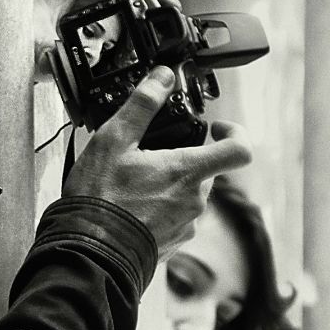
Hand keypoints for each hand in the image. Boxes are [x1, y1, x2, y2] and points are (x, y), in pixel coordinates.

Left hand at [33, 0, 180, 81]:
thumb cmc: (7, 27)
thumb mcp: (31, 42)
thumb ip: (51, 53)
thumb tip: (68, 64)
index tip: (171, 5)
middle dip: (152, 3)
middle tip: (172, 22)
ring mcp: (80, 0)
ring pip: (121, 1)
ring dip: (140, 14)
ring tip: (158, 32)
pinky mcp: (77, 13)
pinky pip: (109, 13)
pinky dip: (123, 24)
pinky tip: (130, 41)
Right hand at [62, 66, 251, 259]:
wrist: (90, 252)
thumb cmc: (100, 198)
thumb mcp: (114, 139)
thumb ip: (143, 104)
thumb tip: (163, 78)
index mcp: (187, 172)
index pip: (239, 150)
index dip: (235, 131)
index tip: (215, 127)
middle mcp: (195, 201)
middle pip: (206, 169)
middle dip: (183, 157)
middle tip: (149, 154)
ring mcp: (185, 225)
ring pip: (189, 193)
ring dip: (169, 183)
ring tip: (133, 181)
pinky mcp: (172, 243)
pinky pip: (176, 216)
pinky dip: (159, 206)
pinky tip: (131, 205)